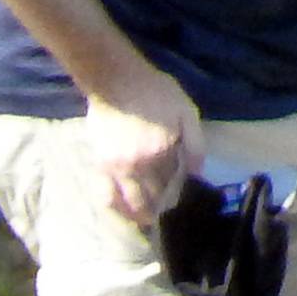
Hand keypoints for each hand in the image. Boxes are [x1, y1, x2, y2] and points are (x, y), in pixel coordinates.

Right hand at [85, 68, 202, 226]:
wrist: (115, 77)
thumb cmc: (153, 90)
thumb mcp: (185, 110)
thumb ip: (195, 143)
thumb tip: (197, 174)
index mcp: (162, 152)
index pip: (173, 185)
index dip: (177, 193)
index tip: (178, 195)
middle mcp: (140, 165)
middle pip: (153, 197)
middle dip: (160, 206)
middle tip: (163, 209)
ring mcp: (117, 167)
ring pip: (131, 203)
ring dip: (140, 213)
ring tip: (145, 218)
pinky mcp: (100, 164)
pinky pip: (105, 195)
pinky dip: (115, 207)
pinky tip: (121, 211)